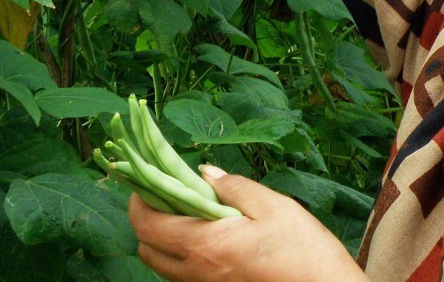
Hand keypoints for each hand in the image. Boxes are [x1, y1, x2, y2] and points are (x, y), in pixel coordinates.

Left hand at [129, 166, 367, 281]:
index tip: (146, 179)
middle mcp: (197, 273)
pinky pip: (184, 276)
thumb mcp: (273, 207)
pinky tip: (211, 235)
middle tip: (170, 194)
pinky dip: (183, 255)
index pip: (147, 225)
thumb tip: (204, 173)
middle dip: (147, 220)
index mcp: (204, 246)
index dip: (138, 201)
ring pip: (164, 266)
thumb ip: (234, 187)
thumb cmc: (304, 253)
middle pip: (146, 250)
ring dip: (165, 239)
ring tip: (191, 212)